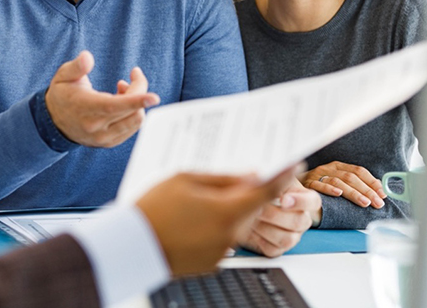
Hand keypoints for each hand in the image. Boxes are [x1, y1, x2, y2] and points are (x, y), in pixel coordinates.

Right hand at [45, 51, 159, 147]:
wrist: (53, 122)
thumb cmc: (62, 94)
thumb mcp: (63, 76)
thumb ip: (77, 66)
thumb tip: (87, 57)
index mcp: (85, 108)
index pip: (114, 106)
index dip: (136, 100)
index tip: (154, 97)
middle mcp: (96, 127)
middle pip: (132, 111)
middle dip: (139, 89)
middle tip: (133, 75)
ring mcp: (104, 138)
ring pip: (136, 121)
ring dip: (137, 102)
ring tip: (123, 88)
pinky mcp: (109, 143)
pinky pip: (132, 128)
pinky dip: (134, 112)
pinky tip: (122, 101)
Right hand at [136, 167, 297, 276]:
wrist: (132, 244)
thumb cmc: (154, 208)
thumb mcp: (185, 179)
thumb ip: (222, 177)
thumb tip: (250, 176)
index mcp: (227, 210)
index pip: (266, 192)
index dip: (282, 176)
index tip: (294, 164)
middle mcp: (230, 234)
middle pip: (251, 208)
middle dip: (245, 193)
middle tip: (225, 179)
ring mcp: (222, 251)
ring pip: (238, 223)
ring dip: (229, 210)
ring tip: (198, 201)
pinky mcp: (212, 262)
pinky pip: (224, 238)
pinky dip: (215, 227)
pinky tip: (192, 220)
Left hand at [239, 180, 320, 256]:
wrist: (250, 204)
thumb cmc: (265, 189)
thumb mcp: (273, 178)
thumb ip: (276, 178)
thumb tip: (272, 175)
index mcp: (305, 200)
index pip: (313, 201)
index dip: (300, 201)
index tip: (284, 199)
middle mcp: (302, 219)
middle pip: (298, 222)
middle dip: (274, 214)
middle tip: (257, 208)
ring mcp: (292, 235)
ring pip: (286, 239)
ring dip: (265, 228)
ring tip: (249, 218)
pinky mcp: (278, 248)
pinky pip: (272, 250)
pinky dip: (258, 240)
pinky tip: (248, 229)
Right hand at [300, 161, 385, 208]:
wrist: (291, 188)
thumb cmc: (317, 187)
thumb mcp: (336, 183)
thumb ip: (353, 185)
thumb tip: (377, 190)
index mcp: (337, 166)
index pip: (359, 171)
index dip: (372, 182)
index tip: (383, 194)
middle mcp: (328, 169)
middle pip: (351, 177)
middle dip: (367, 190)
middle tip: (378, 203)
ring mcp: (317, 176)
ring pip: (338, 181)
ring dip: (353, 193)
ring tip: (364, 203)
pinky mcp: (307, 184)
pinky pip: (319, 185)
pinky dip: (329, 189)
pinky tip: (338, 195)